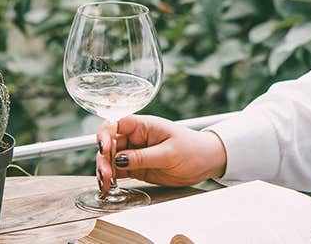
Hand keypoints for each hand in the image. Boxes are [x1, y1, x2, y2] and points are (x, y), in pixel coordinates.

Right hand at [95, 114, 226, 192]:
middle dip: (104, 158)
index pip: (116, 124)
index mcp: (144, 126)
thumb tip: (118, 159)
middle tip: (106, 174)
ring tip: (106, 184)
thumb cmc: (193, 150)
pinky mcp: (137, 168)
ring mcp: (135, 153)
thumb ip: (143, 157)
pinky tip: (108, 186)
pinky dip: (111, 179)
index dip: (105, 133)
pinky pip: (119, 171)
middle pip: (110, 144)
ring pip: (111, 159)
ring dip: (105, 170)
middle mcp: (136, 138)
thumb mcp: (169, 153)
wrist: (207, 162)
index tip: (104, 147)